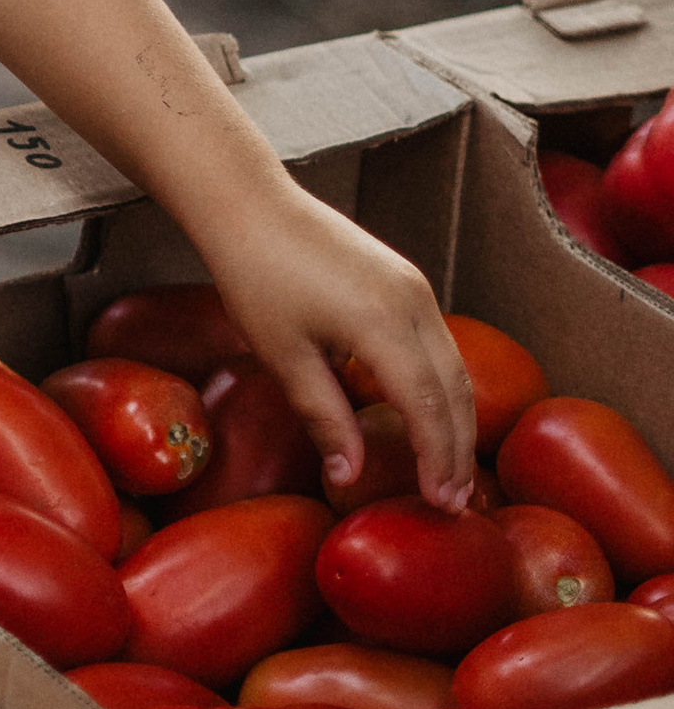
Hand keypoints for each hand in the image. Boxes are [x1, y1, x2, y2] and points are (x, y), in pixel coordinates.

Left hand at [202, 183, 477, 509]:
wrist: (250, 205)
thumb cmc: (257, 277)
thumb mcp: (285, 357)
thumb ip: (325, 418)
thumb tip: (350, 475)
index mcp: (383, 322)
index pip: (428, 407)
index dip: (437, 459)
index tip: (440, 502)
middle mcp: (413, 301)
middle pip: (455, 389)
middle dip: (458, 448)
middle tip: (454, 501)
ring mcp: (414, 286)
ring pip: (454, 365)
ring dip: (456, 419)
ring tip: (448, 469)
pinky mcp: (406, 279)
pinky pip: (438, 342)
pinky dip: (444, 385)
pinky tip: (430, 415)